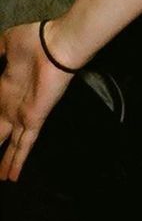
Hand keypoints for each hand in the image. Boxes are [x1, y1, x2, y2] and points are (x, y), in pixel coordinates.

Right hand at [0, 21, 75, 180]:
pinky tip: (10, 177)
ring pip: (13, 146)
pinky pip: (25, 145)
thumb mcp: (6, 43)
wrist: (57, 45)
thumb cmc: (34, 42)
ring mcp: (25, 115)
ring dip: (4, 163)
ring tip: (0, 178)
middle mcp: (14, 106)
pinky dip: (17, 162)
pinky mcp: (35, 120)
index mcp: (5, 90)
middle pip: (1, 135)